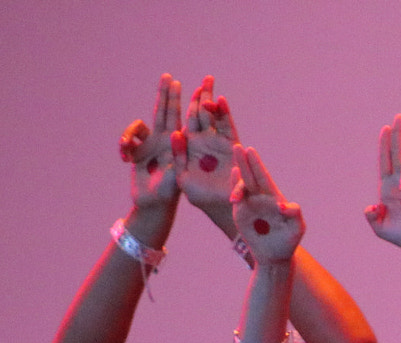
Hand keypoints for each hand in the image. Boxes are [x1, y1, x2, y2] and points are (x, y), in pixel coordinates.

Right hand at [120, 74, 181, 210]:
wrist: (153, 206)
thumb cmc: (170, 196)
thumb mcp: (178, 178)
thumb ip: (177, 157)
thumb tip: (174, 134)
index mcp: (180, 146)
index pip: (186, 120)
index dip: (191, 103)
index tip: (198, 86)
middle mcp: (167, 141)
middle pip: (166, 112)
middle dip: (166, 95)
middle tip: (167, 77)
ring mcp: (152, 145)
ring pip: (142, 124)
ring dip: (132, 129)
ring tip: (126, 146)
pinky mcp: (139, 151)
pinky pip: (129, 138)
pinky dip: (124, 143)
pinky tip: (123, 156)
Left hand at [175, 76, 240, 212]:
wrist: (221, 207)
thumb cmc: (197, 196)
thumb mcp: (180, 178)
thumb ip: (178, 156)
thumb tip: (176, 134)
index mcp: (182, 145)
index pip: (176, 118)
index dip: (173, 100)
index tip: (171, 83)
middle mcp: (199, 141)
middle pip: (196, 113)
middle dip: (198, 95)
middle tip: (202, 78)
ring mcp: (214, 142)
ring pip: (211, 116)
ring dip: (209, 100)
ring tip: (207, 82)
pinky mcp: (229, 147)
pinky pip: (226, 127)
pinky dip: (223, 113)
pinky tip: (220, 101)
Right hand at [230, 146, 303, 263]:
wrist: (274, 257)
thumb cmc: (288, 241)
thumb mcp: (297, 228)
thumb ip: (294, 214)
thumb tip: (282, 205)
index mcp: (274, 197)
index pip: (264, 178)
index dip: (257, 165)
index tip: (251, 151)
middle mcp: (260, 197)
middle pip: (251, 176)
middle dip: (245, 161)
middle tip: (238, 146)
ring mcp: (249, 205)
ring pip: (242, 186)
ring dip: (238, 175)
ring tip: (235, 167)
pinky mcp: (240, 214)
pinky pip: (236, 198)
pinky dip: (233, 188)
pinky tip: (231, 179)